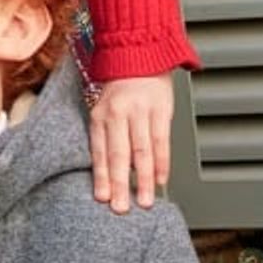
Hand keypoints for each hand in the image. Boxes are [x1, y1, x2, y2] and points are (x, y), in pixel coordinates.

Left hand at [88, 74, 174, 213]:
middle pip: (119, 155)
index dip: (101, 176)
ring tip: (146, 201)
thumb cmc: (119, 86)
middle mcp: (119, 113)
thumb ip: (105, 136)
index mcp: (100, 115)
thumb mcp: (103, 107)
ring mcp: (141, 111)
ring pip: (142, 151)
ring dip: (145, 180)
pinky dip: (162, 162)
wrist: (140, 54)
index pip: (99, 152)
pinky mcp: (161, 109)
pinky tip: (161, 179)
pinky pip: (162, 140)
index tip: (103, 198)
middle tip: (122, 208)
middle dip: (120, 185)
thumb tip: (110, 172)